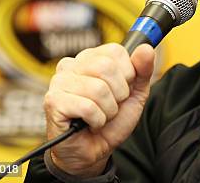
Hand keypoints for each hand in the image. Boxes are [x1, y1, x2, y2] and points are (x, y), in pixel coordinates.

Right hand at [43, 43, 154, 176]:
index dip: (127, 74)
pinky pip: (87, 107)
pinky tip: (90, 123)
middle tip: (111, 106)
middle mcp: (72, 64)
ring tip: (100, 116)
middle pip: (106, 67)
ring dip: (108, 110)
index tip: (122, 89)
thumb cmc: (112, 120)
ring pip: (98, 89)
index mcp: (91, 57)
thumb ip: (143, 70)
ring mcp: (59, 81)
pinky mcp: (53, 101)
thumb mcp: (135, 93)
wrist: (95, 150)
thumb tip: (145, 48)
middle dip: (118, 93)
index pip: (115, 51)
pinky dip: (97, 120)